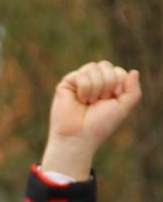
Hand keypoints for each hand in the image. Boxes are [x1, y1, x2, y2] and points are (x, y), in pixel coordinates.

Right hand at [41, 60, 141, 179]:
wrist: (79, 136)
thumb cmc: (100, 125)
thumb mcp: (123, 107)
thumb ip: (133, 90)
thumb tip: (134, 71)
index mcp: (107, 86)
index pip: (117, 70)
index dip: (119, 82)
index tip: (114, 98)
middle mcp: (93, 82)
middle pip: (105, 65)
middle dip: (108, 82)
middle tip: (101, 100)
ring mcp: (79, 82)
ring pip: (92, 67)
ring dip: (96, 87)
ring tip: (89, 102)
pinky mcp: (66, 84)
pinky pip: (80, 75)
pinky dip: (84, 88)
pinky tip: (80, 100)